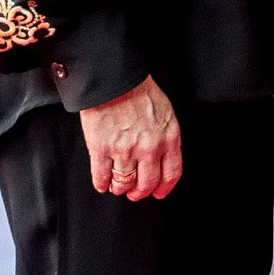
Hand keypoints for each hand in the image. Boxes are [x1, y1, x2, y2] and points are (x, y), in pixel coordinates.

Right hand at [79, 77, 181, 199]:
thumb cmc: (139, 91)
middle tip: (135, 194)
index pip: (171, 173)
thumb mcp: (165, 113)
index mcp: (168, 138)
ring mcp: (125, 151)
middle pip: (147, 183)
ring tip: (117, 186)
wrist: (115, 80)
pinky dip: (102, 183)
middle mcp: (149, 148)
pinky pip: (102, 176)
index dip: (164, 187)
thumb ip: (166, 136)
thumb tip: (163, 155)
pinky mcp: (102, 149)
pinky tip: (102, 183)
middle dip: (140, 192)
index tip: (159, 193)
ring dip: (120, 188)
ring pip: (124, 183)